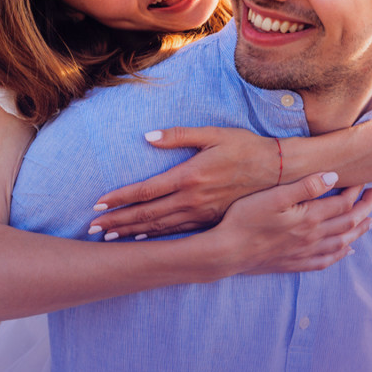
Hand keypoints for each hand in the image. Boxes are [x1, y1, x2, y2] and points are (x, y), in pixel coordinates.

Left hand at [89, 127, 279, 239]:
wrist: (278, 172)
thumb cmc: (245, 147)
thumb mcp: (214, 134)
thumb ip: (179, 135)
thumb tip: (148, 136)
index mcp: (189, 176)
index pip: (145, 191)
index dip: (119, 199)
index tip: (98, 205)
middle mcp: (192, 199)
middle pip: (146, 214)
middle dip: (117, 221)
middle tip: (92, 229)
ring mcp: (201, 213)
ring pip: (159, 227)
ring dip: (132, 232)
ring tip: (109, 237)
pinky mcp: (210, 220)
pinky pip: (177, 232)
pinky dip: (156, 236)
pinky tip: (142, 238)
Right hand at [215, 172, 371, 274]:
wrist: (228, 251)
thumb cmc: (246, 219)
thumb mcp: (275, 196)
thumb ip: (305, 186)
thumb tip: (333, 176)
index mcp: (310, 217)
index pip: (342, 204)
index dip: (356, 191)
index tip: (363, 180)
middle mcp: (313, 237)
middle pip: (348, 223)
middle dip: (365, 208)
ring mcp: (305, 253)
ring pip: (342, 242)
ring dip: (359, 231)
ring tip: (371, 222)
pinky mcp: (295, 263)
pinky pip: (326, 260)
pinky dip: (340, 254)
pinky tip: (346, 250)